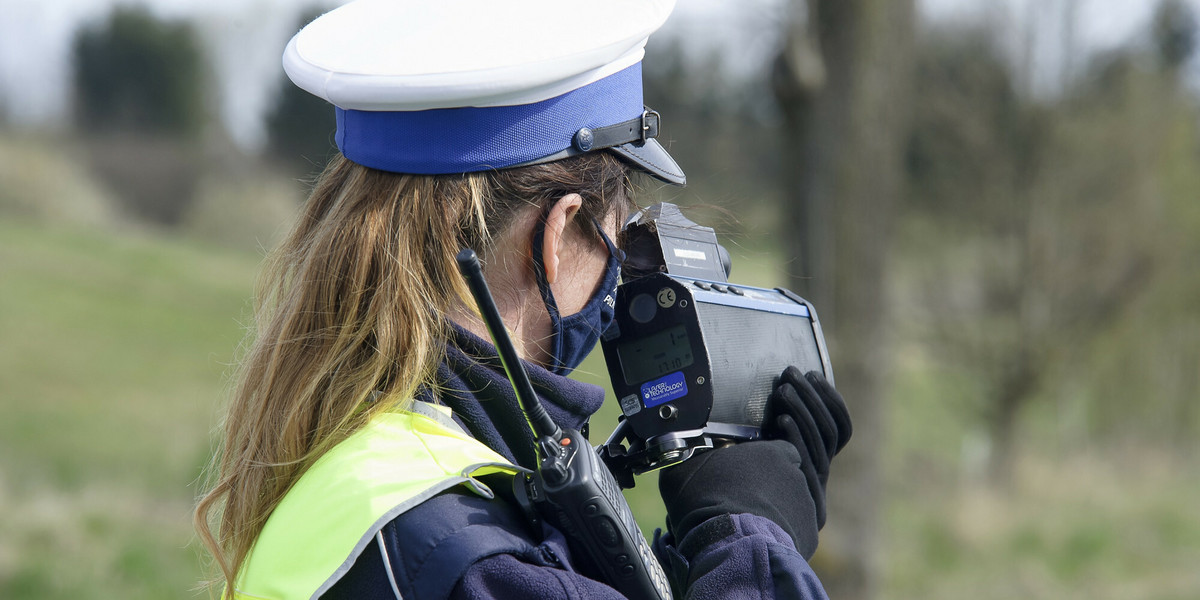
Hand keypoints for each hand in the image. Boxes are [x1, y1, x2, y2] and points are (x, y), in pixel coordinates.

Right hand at [658, 440, 820, 558]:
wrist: (728, 547)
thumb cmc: (705, 503)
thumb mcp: (683, 472)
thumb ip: (691, 459)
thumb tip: (681, 457)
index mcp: (773, 452)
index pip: (778, 448)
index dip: (762, 459)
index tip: (744, 471)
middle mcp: (796, 476)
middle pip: (784, 477)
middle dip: (767, 487)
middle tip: (741, 499)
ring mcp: (805, 507)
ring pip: (790, 505)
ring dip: (773, 511)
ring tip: (746, 523)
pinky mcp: (808, 536)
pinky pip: (793, 532)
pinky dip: (779, 535)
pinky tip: (756, 539)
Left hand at [763, 368, 851, 529]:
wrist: (745, 525)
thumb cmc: (749, 479)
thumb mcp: (766, 447)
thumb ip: (777, 424)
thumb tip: (778, 386)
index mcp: (821, 460)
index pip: (843, 427)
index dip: (832, 400)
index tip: (813, 374)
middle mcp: (823, 472)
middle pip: (831, 431)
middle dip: (812, 397)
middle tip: (791, 373)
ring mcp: (814, 485)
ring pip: (821, 443)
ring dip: (803, 411)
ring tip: (783, 390)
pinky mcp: (801, 496)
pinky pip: (806, 461)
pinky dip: (796, 437)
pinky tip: (782, 419)